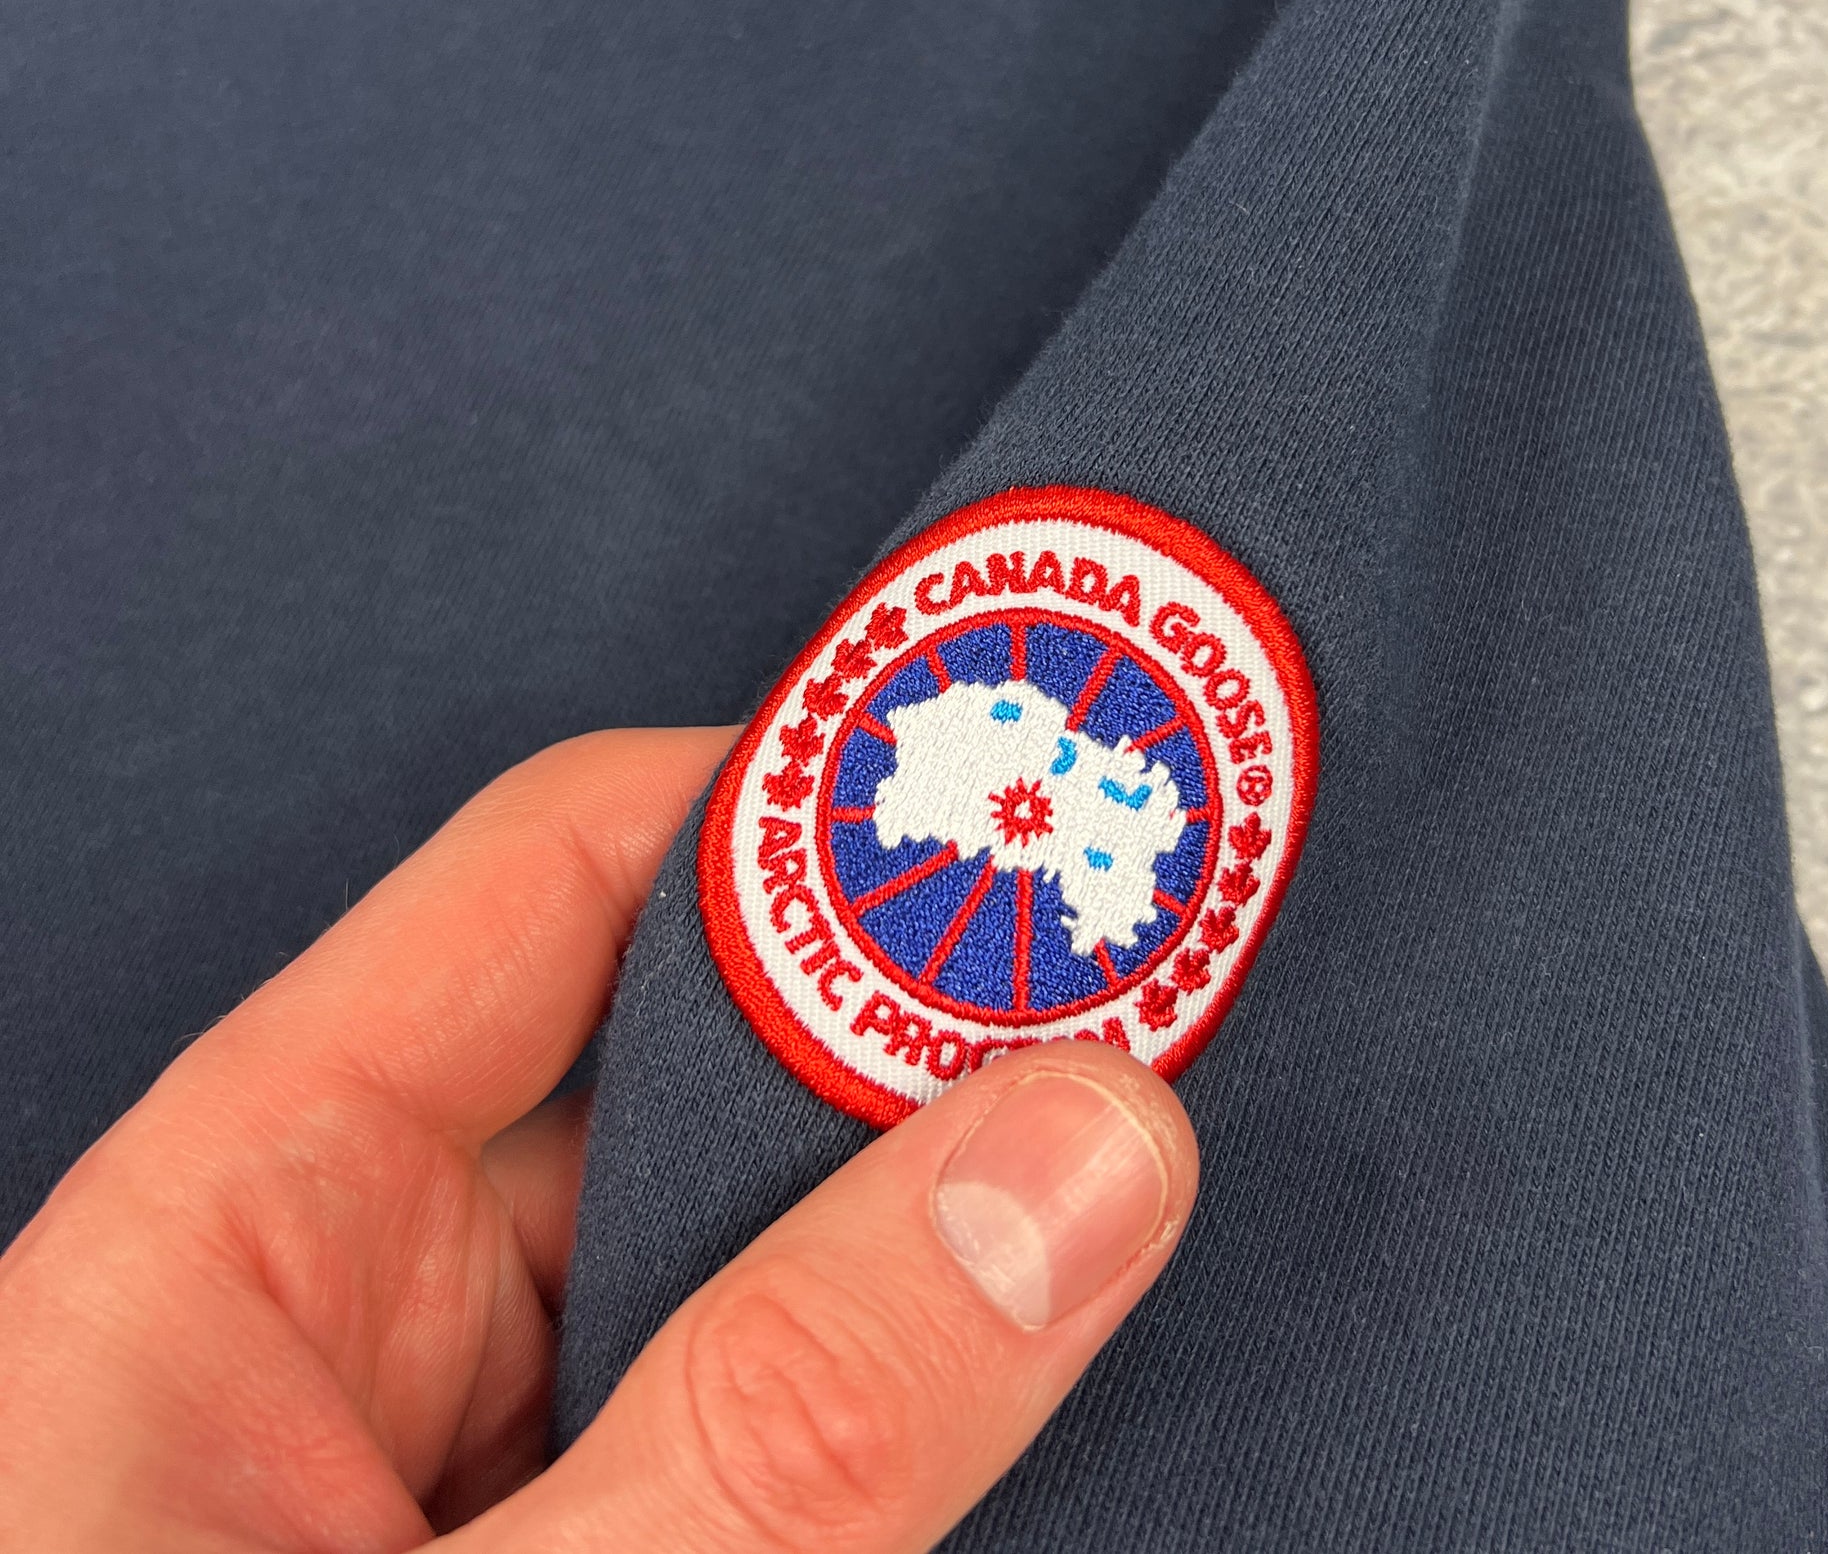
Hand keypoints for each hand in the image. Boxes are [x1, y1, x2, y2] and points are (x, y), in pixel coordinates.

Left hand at [0, 730, 1198, 1551]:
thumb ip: (787, 1417)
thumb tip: (1090, 1143)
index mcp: (257, 1221)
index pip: (569, 878)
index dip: (796, 800)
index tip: (1032, 787)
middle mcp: (372, 1301)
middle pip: (692, 1049)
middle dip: (917, 1018)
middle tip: (1165, 990)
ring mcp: (484, 1445)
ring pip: (758, 1240)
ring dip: (941, 1212)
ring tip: (1156, 1169)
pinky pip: (777, 1412)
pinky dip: (920, 1381)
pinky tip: (1071, 1377)